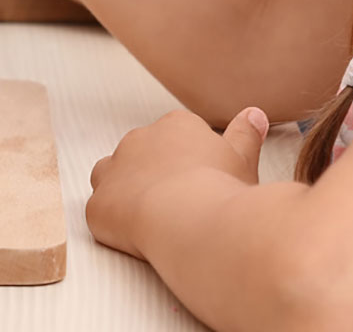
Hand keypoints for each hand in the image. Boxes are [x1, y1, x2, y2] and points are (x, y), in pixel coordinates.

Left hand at [86, 107, 268, 258]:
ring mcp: (114, 169)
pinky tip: (134, 238)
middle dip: (153, 174)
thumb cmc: (222, 191)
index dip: (186, 162)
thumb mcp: (243, 159)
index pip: (175, 137)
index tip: (198, 183)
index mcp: (176, 126)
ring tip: (149, 216)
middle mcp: (139, 139)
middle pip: (141, 153)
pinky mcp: (98, 204)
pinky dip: (112, 222)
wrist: (193, 220)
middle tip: (177, 203)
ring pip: (110, 175)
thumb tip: (253, 114)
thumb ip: (245, 134)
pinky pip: (100, 211)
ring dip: (124, 191)